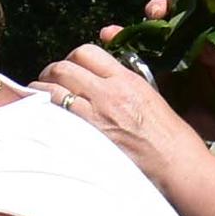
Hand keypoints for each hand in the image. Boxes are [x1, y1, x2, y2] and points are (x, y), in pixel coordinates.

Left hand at [40, 41, 214, 188]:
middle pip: (63, 68)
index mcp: (125, 79)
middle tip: (48, 80)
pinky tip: (42, 118)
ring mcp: (94, 115)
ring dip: (40, 91)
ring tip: (38, 98)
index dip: (73, 57)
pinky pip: (53, 117)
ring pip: (51, 90)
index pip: (87, 52)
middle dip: (50, 72)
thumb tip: (100, 80)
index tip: (71, 67)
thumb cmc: (169, 135)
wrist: (175, 163)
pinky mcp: (84, 137)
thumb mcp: (149, 96)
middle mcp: (107, 93)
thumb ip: (123, 83)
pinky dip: (43, 113)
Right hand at [114, 0, 214, 152]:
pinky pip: (145, 88)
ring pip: (143, 58)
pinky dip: (128, 81)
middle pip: (152, 35)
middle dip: (134, 28)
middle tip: (119, 28)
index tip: (156, 11)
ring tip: (108, 38)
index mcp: (199, 37)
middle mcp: (181, 52)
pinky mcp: (167, 98)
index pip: (177, 16)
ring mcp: (172, 75)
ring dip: (124, 48)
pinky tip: (112, 73)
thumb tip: (199, 39)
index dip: (164, 9)